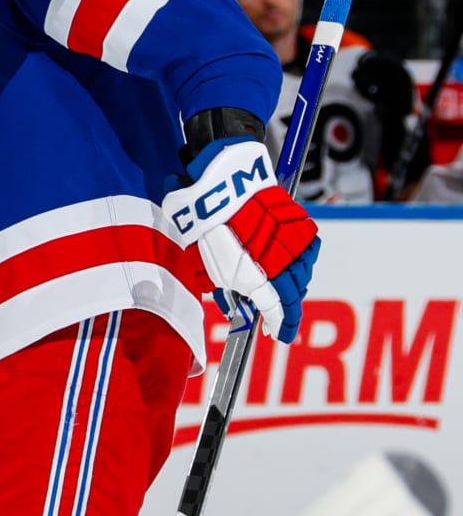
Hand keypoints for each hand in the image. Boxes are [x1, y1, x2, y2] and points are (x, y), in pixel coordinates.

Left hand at [164, 134, 320, 341]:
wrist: (224, 180)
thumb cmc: (209, 221)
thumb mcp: (208, 263)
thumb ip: (226, 288)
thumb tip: (234, 307)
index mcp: (259, 275)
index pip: (278, 309)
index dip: (281, 325)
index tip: (278, 335)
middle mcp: (283, 262)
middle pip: (293, 294)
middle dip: (286, 307)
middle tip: (276, 316)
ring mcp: (296, 243)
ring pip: (302, 275)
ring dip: (293, 285)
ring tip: (280, 290)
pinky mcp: (302, 226)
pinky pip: (306, 253)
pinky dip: (299, 263)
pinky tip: (286, 265)